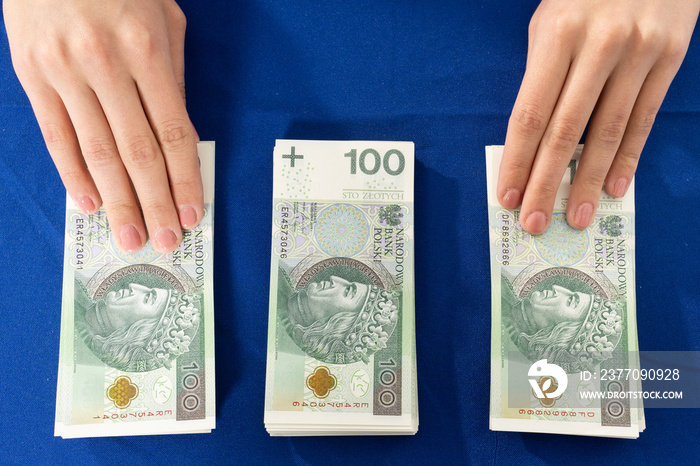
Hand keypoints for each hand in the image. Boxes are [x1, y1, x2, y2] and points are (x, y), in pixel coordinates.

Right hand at [3, 0, 201, 252]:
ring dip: (117, 201)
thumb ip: (173, 76)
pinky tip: (90, 203)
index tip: (192, 215)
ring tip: (130, 236)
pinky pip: (56, 136)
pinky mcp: (31, 75)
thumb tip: (177, 134)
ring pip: (97, 153)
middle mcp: (105, 66)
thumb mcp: (165, 17)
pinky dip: (74, 174)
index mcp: (147, 51)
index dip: (185, 180)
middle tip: (165, 242)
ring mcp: (63, 72)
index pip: (174, 134)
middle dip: (154, 203)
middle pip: (137, 153)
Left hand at [498, 0, 699, 233]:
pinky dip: (628, 158)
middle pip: (564, 131)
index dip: (517, 161)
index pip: (530, 113)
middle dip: (546, 183)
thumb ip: (542, 74)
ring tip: (576, 217)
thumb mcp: (549, 21)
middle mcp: (598, 46)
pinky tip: (615, 188)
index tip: (507, 196)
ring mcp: (638, 52)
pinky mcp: (670, 58)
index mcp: (557, 35)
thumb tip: (533, 137)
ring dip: (589, 182)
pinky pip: (644, 118)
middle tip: (534, 223)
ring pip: (607, 132)